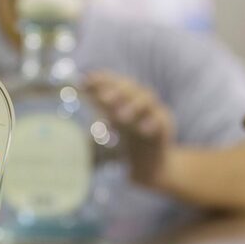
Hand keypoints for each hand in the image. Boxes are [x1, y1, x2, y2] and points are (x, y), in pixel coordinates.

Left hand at [85, 71, 175, 190]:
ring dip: (132, 105)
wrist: (150, 164)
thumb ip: (98, 105)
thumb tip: (78, 86)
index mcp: (126, 97)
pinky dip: (151, 122)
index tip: (86, 81)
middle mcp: (141, 100)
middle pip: (131, 87)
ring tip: (119, 117)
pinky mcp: (166, 126)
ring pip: (147, 100)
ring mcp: (155, 111)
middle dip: (116, 90)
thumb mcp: (111, 121)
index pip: (115, 81)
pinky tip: (142, 129)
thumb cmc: (128, 139)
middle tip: (102, 99)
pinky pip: (161, 120)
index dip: (103, 79)